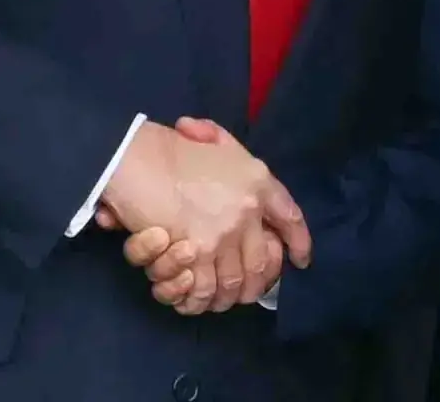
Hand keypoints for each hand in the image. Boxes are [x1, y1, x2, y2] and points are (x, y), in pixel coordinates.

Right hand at [99, 118, 306, 313]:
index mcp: (258, 181)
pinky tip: (197, 300)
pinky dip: (201, 299)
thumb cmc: (171, 147)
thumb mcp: (212, 138)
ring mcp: (223, 233)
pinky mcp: (196, 252)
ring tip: (220, 301)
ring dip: (227, 297)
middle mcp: (248, 210)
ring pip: (234, 280)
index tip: (301, 259)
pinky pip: (206, 287)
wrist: (137, 157)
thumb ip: (222, 143)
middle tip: (247, 292)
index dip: (299, 242)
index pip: (291, 218)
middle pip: (262, 262)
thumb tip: (210, 143)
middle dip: (257, 284)